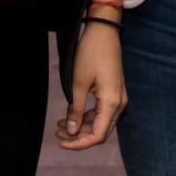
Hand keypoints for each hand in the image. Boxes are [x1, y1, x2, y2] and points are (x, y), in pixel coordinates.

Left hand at [56, 20, 125, 149]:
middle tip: (57, 133)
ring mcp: (118, 97)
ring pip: (100, 122)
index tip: (61, 142)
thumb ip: (75, 109)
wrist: (104, 31)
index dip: (79, 144)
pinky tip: (70, 114)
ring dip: (81, 126)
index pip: (98, 135)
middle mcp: (119, 103)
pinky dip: (86, 116)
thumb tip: (70, 131)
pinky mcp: (114, 92)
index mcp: (111, 102)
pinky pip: (102, 112)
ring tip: (60, 124)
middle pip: (100, 131)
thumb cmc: (91, 53)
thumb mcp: (77, 83)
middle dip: (78, 136)